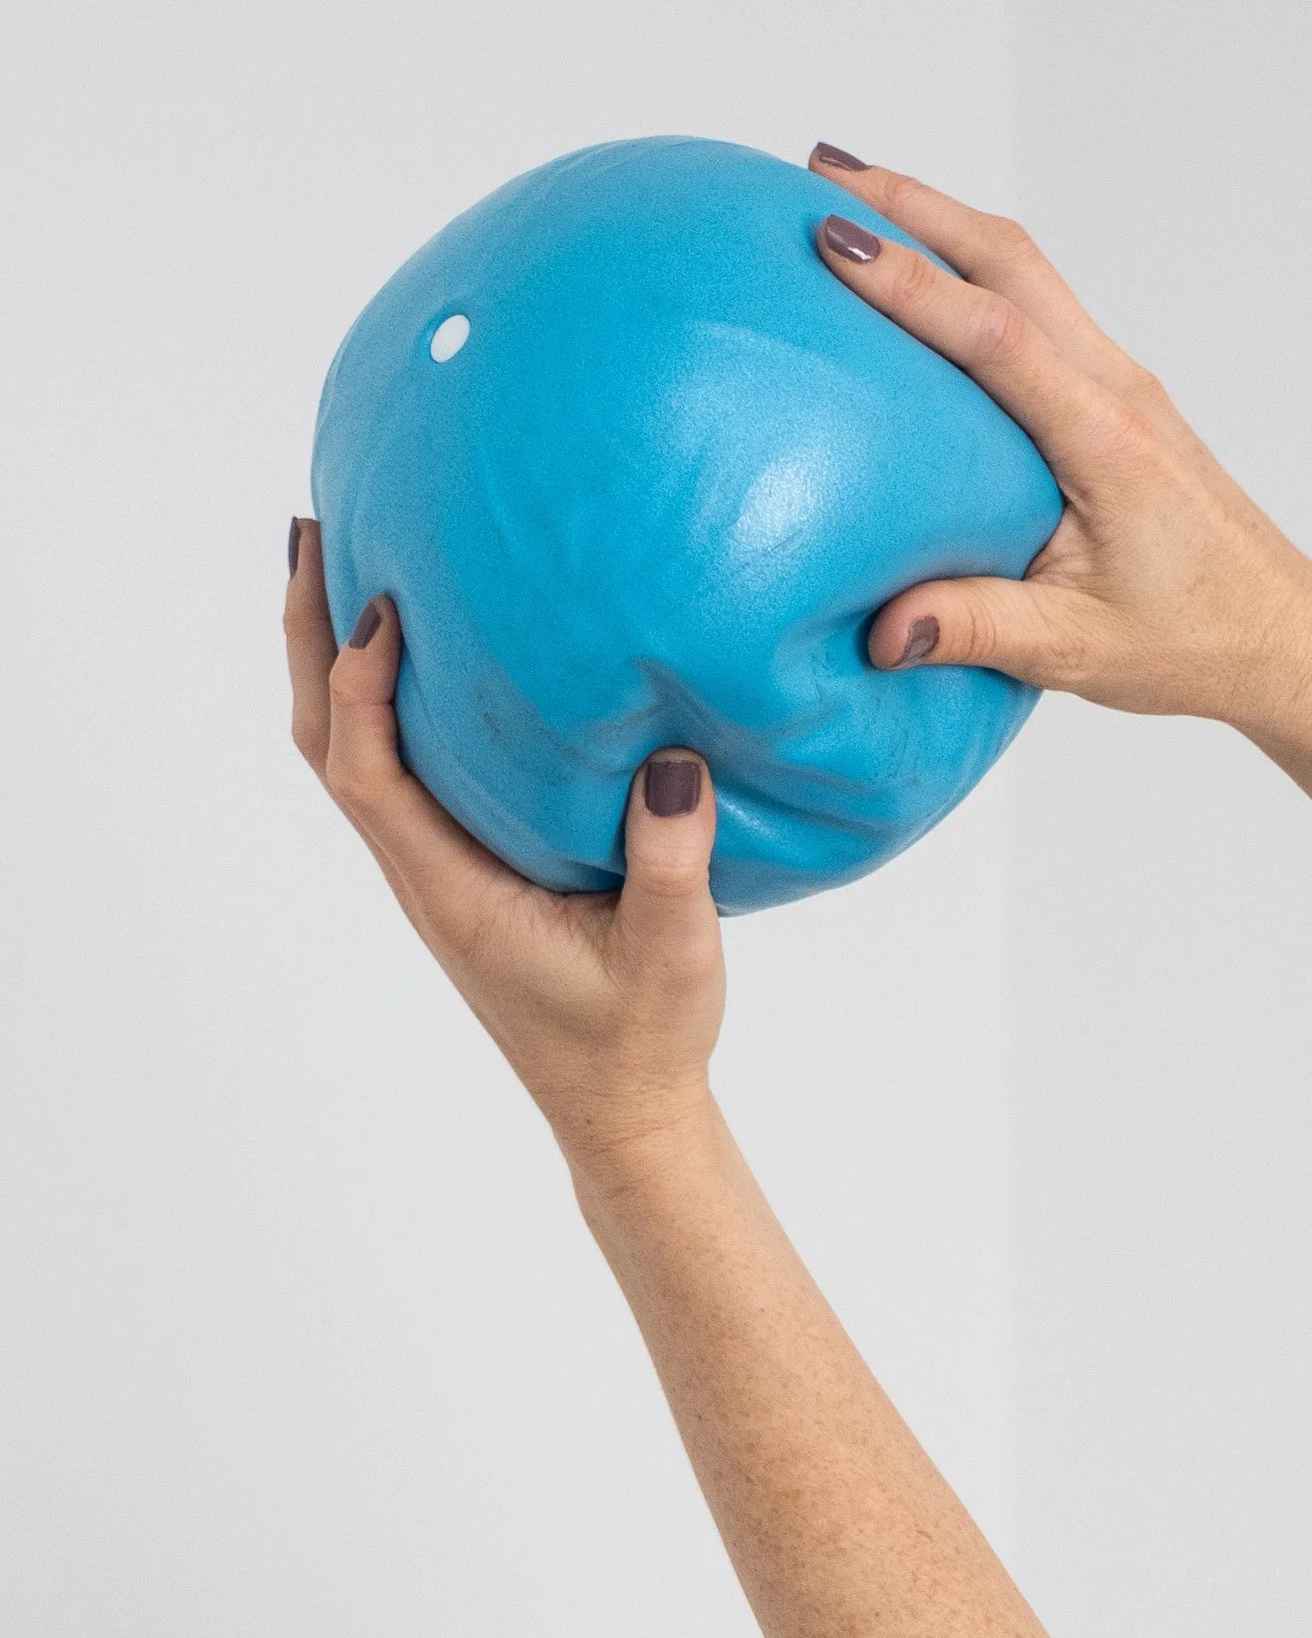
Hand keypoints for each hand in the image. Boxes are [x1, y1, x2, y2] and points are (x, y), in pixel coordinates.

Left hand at [285, 522, 725, 1168]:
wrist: (623, 1112)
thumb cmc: (641, 1042)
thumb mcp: (673, 956)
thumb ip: (672, 865)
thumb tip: (675, 762)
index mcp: (453, 891)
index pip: (366, 775)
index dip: (357, 686)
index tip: (383, 604)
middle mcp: (426, 873)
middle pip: (328, 743)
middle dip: (311, 636)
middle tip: (319, 526)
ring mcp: (438, 869)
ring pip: (354, 751)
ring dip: (336, 657)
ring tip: (349, 558)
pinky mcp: (465, 866)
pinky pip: (399, 765)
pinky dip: (387, 695)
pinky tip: (430, 648)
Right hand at [804, 150, 1311, 745]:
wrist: (1281, 635)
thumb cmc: (1195, 641)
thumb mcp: (1080, 651)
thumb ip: (979, 631)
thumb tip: (882, 635)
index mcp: (1107, 440)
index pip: (997, 336)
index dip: (912, 283)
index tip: (831, 238)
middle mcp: (1116, 389)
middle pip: (1010, 262)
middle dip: (913, 204)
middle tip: (817, 168)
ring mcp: (1120, 383)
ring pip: (1026, 271)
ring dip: (941, 223)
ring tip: (851, 194)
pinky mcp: (1115, 395)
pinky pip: (1036, 308)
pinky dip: (971, 271)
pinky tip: (920, 278)